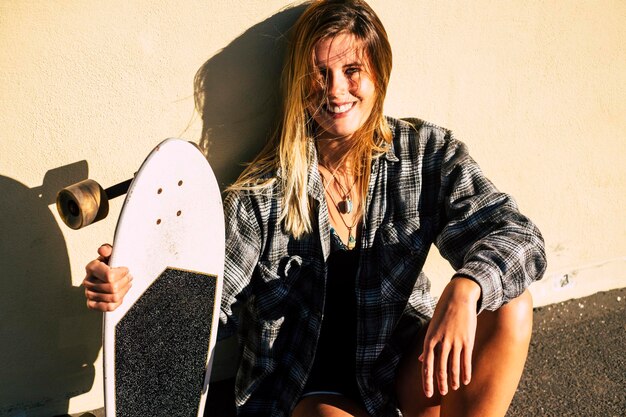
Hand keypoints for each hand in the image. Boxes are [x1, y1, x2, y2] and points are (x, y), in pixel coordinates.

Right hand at [83, 244, 131, 311]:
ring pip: (113, 298)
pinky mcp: (92, 304)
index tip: (126, 269)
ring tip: (128, 283)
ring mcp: (89, 294)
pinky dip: (119, 302)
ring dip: (124, 290)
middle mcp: (87, 282)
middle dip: (125, 281)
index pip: (110, 276)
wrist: (103, 273)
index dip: (122, 273)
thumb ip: (107, 249)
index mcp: (91, 268)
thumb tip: (103, 250)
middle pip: (113, 288)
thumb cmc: (109, 262)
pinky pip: (109, 307)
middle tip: (130, 277)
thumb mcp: (109, 253)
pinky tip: (122, 294)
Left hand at [419, 277, 480, 396]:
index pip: (426, 365)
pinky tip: (466, 381)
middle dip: (440, 384)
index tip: (428, 393)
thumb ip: (428, 345)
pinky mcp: (467, 340)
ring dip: (453, 380)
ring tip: (454, 388)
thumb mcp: (431, 327)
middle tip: (442, 393)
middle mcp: (441, 342)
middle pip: (439, 369)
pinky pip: (466, 361)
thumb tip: (422, 359)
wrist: (459, 297)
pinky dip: (466, 373)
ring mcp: (455, 342)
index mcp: (429, 339)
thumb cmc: (443, 312)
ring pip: (453, 367)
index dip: (427, 381)